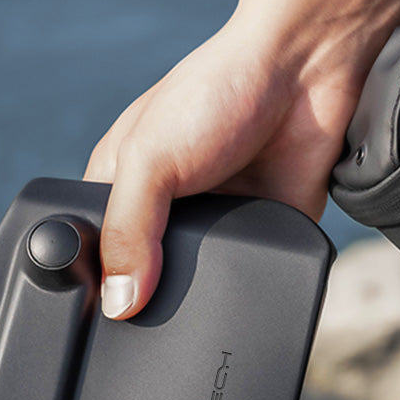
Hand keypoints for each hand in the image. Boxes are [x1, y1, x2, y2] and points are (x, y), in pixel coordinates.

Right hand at [84, 0, 399, 318]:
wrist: (305, 71)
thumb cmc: (217, 89)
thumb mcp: (151, 157)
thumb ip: (129, 231)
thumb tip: (118, 304)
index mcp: (123, 185)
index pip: (94, 251)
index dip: (93, 284)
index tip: (98, 317)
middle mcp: (166, 211)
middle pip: (144, 279)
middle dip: (148, 301)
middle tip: (149, 329)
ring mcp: (215, 226)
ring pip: (196, 289)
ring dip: (198, 302)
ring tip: (195, 317)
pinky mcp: (262, 237)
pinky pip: (249, 280)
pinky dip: (245, 292)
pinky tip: (239, 298)